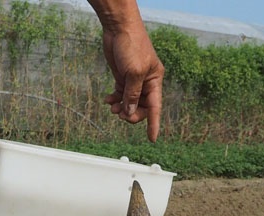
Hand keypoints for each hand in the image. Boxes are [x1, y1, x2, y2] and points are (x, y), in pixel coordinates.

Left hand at [89, 1, 164, 140]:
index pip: (155, 107)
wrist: (119, 28)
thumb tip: (129, 112)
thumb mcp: (134, 72)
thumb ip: (132, 94)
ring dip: (121, 108)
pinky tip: (108, 100)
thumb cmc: (132, 45)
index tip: (152, 138)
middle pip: (141, 107)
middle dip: (131, 114)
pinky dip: (114, 99)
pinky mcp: (122, 76)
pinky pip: (120, 94)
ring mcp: (133, 80)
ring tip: (112, 108)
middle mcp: (145, 82)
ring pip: (129, 102)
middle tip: (121, 115)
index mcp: (154, 80)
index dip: (153, 124)